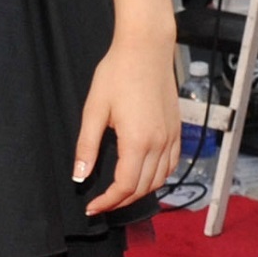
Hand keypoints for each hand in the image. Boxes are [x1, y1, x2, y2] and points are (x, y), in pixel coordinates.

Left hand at [74, 31, 179, 213]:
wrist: (146, 49)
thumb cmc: (117, 74)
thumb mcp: (94, 110)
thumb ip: (87, 146)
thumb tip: (80, 176)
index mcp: (138, 141)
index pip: (125, 186)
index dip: (108, 202)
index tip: (91, 207)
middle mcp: (160, 143)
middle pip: (144, 188)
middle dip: (121, 201)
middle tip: (100, 203)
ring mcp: (172, 137)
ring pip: (160, 179)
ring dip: (140, 191)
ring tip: (118, 193)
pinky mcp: (177, 130)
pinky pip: (171, 164)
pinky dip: (157, 176)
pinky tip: (142, 174)